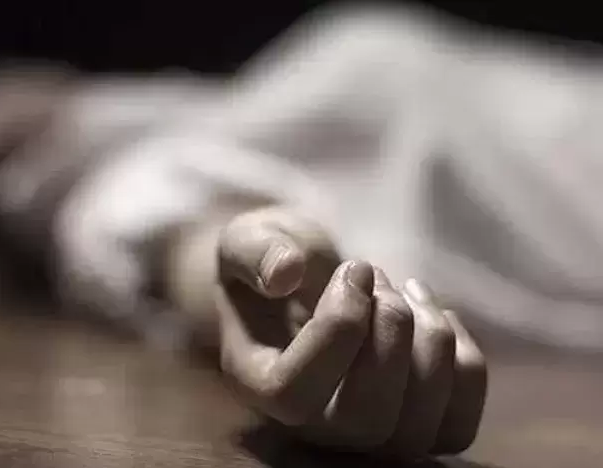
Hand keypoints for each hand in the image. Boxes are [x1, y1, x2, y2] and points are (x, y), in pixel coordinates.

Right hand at [215, 207, 486, 458]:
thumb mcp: (247, 241)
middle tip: (380, 278)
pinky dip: (464, 362)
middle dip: (391, 333)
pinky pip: (457, 426)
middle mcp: (308, 428)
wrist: (299, 283)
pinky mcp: (415, 428)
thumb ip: (255, 252)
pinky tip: (433, 316)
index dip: (336, 330)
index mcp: (258, 386)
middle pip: (365, 422)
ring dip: (431, 340)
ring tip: (406, 290)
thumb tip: (285, 273)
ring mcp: (365, 436)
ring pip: (417, 429)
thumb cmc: (268, 264)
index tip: (355, 270)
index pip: (294, 394)